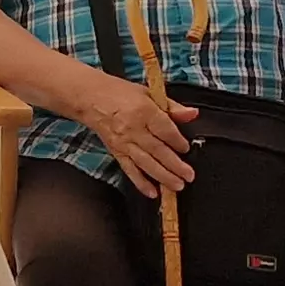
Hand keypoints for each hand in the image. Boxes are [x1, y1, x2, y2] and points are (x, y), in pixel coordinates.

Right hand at [58, 70, 197, 198]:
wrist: (92, 99)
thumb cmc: (120, 94)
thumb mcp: (149, 93)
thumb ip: (172, 107)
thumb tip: (192, 114)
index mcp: (144, 111)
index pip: (165, 130)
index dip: (178, 141)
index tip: (186, 148)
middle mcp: (133, 129)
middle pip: (158, 150)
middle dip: (175, 166)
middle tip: (188, 176)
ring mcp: (124, 142)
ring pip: (146, 163)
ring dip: (163, 177)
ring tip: (177, 186)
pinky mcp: (117, 152)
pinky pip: (130, 170)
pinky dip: (141, 183)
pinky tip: (152, 192)